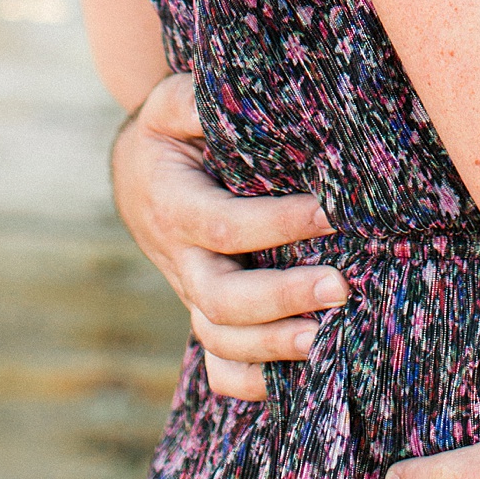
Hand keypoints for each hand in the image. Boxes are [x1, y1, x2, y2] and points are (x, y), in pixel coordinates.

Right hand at [111, 71, 347, 399]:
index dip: (275, 224)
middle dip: (283, 296)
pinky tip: (300, 374)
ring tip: (328, 339)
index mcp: (173, 204)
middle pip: (222, 297)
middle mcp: (179, 258)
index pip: (223, 225)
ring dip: (274, 344)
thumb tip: (243, 98)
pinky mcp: (203, 311)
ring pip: (221, 337)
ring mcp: (190, 291)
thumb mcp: (172, 102)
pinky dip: (252, 379)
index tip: (330, 212)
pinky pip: (218, 364)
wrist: (138, 174)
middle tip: (341, 285)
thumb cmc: (169, 132)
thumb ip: (198, 100)